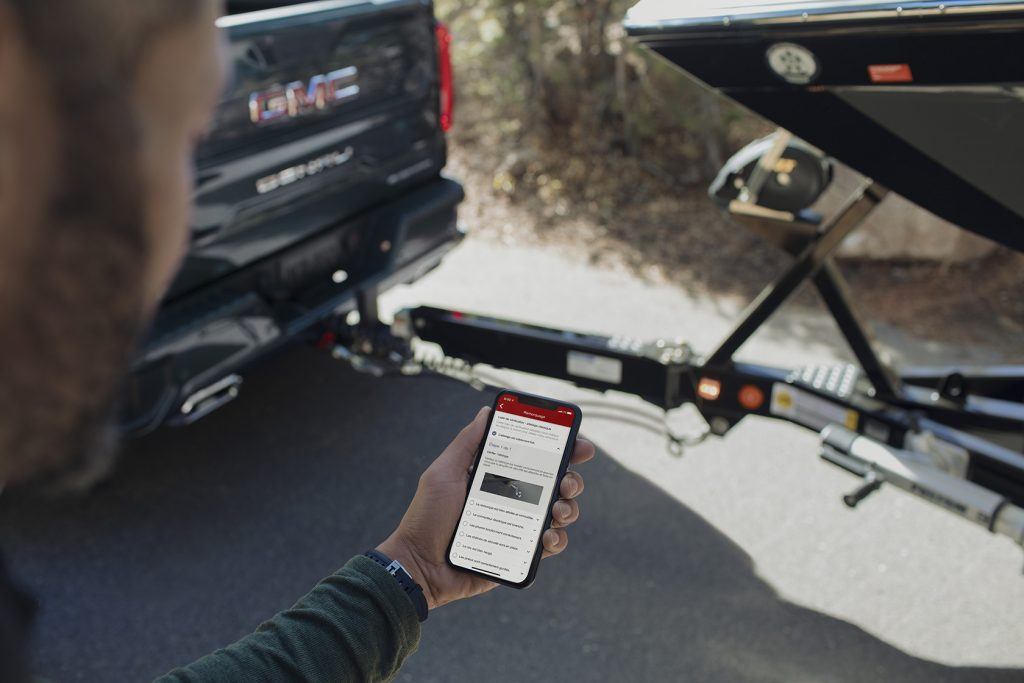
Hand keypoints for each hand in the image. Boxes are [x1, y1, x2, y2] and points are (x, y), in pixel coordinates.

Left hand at [377, 406, 594, 609]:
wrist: (419, 565)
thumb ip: (467, 442)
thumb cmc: (426, 517)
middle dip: (572, 479)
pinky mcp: (520, 554)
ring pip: (561, 512)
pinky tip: (547, 536)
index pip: (536, 457)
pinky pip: (551, 545)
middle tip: (566, 482)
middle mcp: (513, 499)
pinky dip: (557, 539)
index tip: (578, 443)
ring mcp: (519, 526)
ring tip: (557, 510)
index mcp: (497, 476)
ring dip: (569, 508)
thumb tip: (486, 412)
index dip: (562, 448)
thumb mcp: (444, 472)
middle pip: (557, 483)